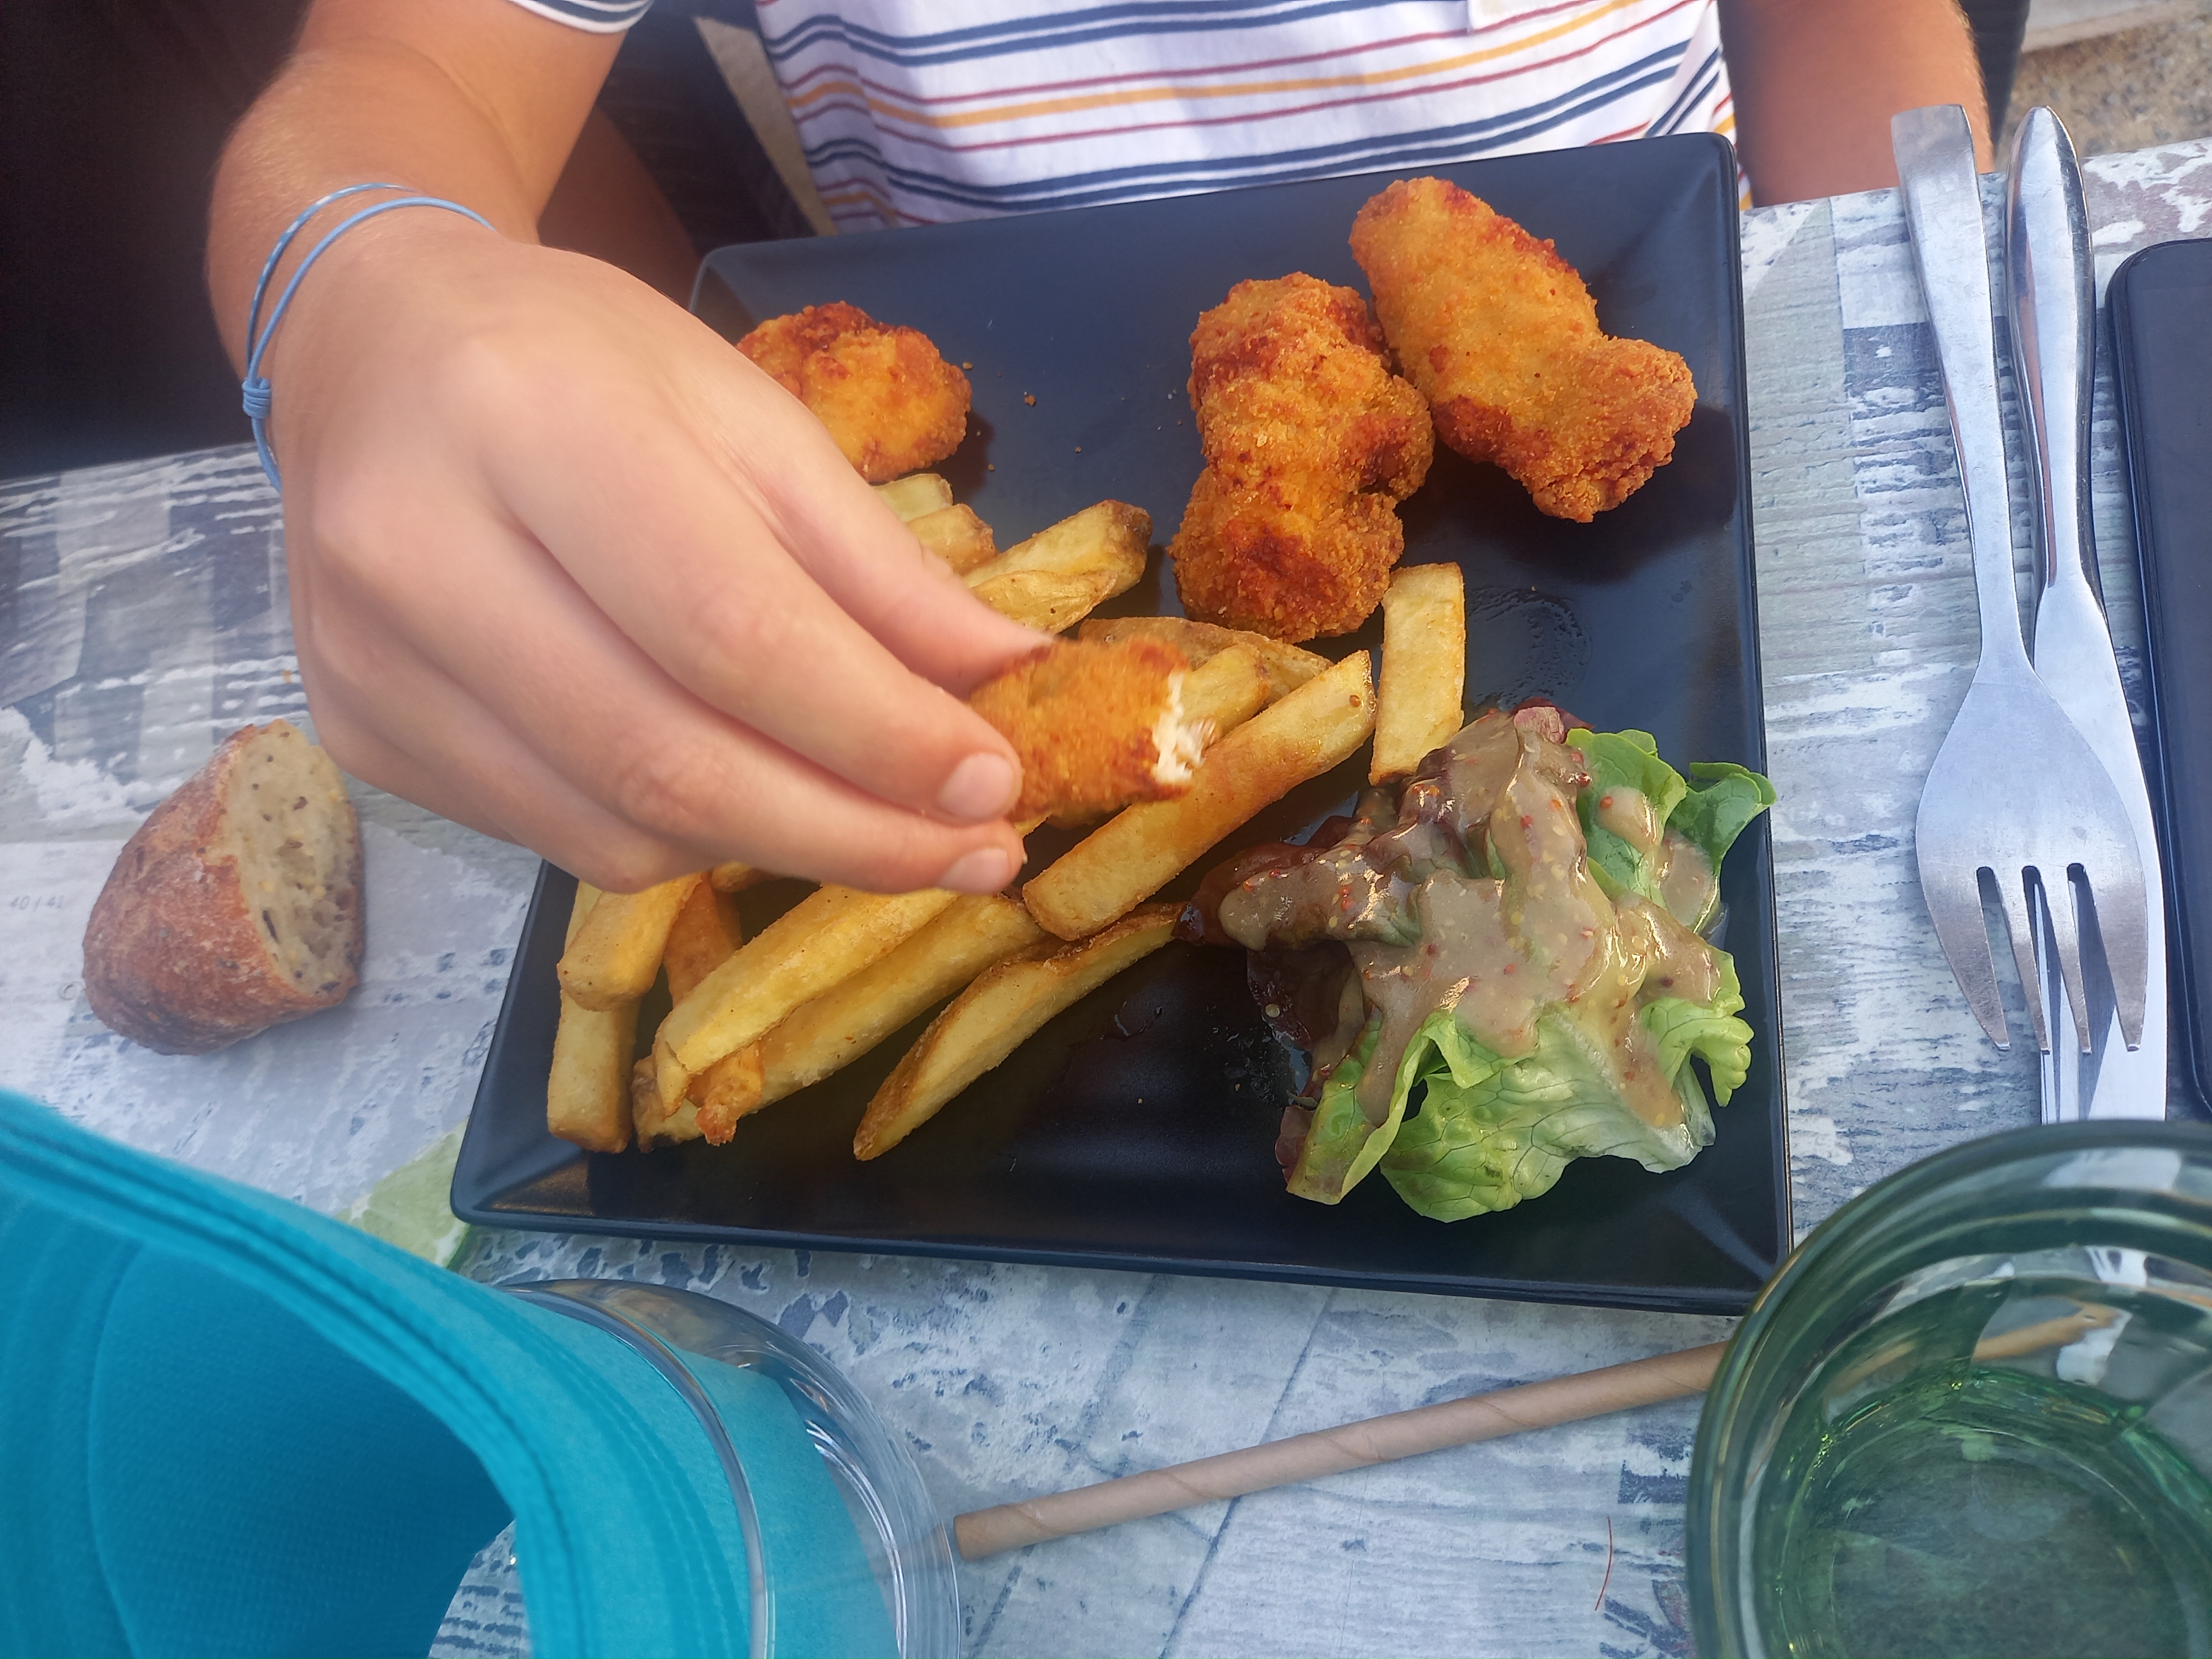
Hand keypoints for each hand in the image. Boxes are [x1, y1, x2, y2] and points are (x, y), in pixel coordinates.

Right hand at [259, 209, 1042, 893]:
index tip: (994, 784)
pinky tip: (758, 803)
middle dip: (851, 832)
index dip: (877, 731)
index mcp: (530, 422)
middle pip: (669, 760)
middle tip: (978, 856)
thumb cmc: (580, 363)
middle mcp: (418, 553)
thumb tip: (1009, 677)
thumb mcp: (750, 415)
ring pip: (619, 829)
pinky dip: (687, 843)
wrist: (370, 348)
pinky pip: (563, 840)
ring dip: (783, 849)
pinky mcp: (358, 734)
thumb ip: (875, 561)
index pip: (730, 631)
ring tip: (895, 837)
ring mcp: (370, 661)